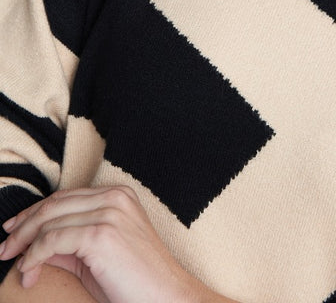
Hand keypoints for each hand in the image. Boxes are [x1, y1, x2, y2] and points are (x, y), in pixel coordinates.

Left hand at [0, 186, 208, 302]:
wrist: (166, 296)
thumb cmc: (135, 281)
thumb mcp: (96, 256)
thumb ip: (68, 245)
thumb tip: (33, 246)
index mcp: (117, 195)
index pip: (64, 196)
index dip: (34, 213)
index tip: (14, 229)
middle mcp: (113, 198)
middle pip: (53, 204)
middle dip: (23, 226)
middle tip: (5, 248)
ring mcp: (108, 213)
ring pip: (49, 220)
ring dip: (24, 244)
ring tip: (16, 264)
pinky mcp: (101, 234)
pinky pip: (53, 241)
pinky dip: (34, 256)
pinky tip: (29, 271)